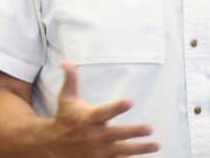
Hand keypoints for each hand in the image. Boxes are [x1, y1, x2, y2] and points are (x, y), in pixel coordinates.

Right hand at [44, 61, 159, 156]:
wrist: (53, 145)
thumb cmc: (64, 118)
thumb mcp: (66, 99)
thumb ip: (71, 80)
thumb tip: (65, 61)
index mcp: (88, 118)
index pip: (104, 112)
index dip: (116, 108)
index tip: (130, 102)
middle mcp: (94, 136)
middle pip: (117, 134)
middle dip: (133, 132)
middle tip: (150, 128)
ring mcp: (98, 151)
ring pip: (122, 151)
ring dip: (139, 149)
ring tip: (156, 145)